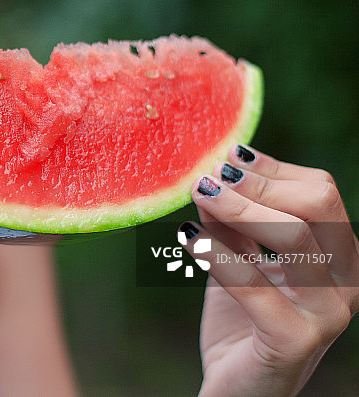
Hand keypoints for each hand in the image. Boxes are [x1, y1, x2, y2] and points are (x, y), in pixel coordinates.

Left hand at [182, 145, 357, 396]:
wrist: (238, 391)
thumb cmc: (241, 322)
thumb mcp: (236, 260)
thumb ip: (230, 223)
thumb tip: (212, 174)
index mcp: (339, 258)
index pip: (320, 192)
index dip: (272, 168)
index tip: (227, 156)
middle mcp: (346, 282)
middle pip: (317, 204)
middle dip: (258, 183)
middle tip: (209, 176)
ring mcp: (328, 313)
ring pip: (294, 234)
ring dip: (239, 208)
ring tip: (198, 193)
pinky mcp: (295, 340)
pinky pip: (254, 283)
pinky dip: (216, 253)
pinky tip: (186, 237)